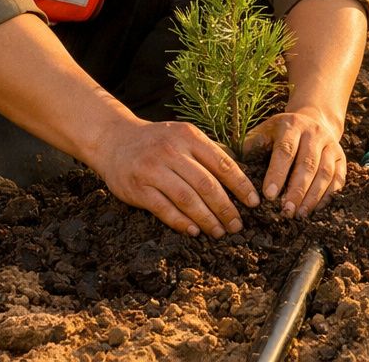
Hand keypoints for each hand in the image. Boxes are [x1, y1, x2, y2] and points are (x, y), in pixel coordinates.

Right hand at [92, 117, 260, 237]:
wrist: (115, 141)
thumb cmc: (157, 141)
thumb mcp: (183, 136)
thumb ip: (207, 153)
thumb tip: (240, 177)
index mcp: (188, 136)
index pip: (222, 163)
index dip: (240, 185)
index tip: (253, 203)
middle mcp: (171, 151)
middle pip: (206, 185)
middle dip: (226, 208)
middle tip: (237, 225)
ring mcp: (153, 170)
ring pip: (187, 199)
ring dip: (207, 219)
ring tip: (219, 232)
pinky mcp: (138, 188)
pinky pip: (164, 209)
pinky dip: (182, 223)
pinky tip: (195, 231)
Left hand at [242, 106, 346, 217]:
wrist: (313, 119)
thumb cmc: (280, 133)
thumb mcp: (263, 132)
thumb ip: (246, 147)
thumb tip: (219, 159)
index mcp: (291, 126)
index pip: (285, 150)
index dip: (277, 173)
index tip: (268, 195)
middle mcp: (314, 134)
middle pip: (307, 164)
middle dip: (296, 190)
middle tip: (285, 212)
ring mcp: (331, 145)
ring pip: (325, 173)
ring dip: (312, 196)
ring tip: (299, 214)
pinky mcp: (342, 158)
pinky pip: (337, 179)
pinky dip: (327, 196)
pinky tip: (314, 209)